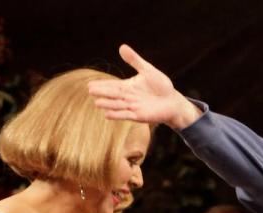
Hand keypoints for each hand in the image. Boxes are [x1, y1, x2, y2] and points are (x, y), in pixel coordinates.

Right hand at [88, 45, 202, 128]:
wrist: (172, 101)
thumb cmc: (161, 86)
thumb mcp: (148, 70)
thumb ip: (134, 60)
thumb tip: (121, 47)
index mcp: (129, 86)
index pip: (112, 85)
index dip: (102, 85)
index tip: (89, 85)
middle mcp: (128, 97)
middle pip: (113, 94)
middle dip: (102, 93)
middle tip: (89, 90)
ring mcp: (133, 107)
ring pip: (117, 105)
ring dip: (108, 104)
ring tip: (97, 103)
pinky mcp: (139, 116)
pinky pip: (126, 115)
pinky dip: (117, 115)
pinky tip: (107, 114)